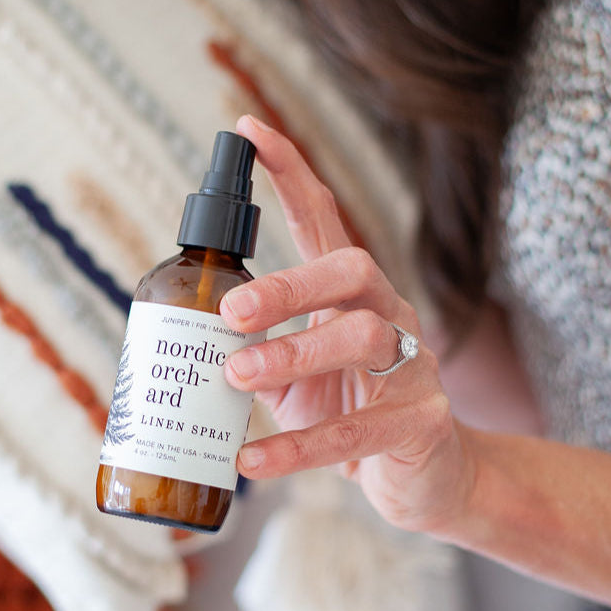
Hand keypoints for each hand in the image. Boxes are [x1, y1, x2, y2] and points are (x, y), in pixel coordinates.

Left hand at [220, 115, 474, 534]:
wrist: (423, 477)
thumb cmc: (348, 411)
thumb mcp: (295, 377)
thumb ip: (256, 350)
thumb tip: (187, 337)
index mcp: (353, 296)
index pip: (324, 221)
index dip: (290, 173)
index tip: (248, 133)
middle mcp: (389, 316)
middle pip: (352, 270)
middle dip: (289, 284)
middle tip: (231, 313)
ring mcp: (414, 367)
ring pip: (363, 339)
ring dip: (294, 355)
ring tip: (238, 377)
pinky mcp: (423, 424)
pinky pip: (359, 432)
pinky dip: (298, 448)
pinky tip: (251, 461)